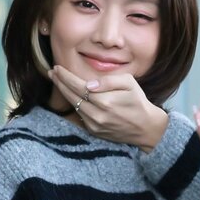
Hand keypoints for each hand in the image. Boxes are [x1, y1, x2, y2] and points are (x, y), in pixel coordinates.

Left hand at [52, 65, 169, 149]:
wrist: (146, 128)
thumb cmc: (138, 102)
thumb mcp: (129, 83)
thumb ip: (109, 80)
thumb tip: (89, 84)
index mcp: (105, 101)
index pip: (78, 86)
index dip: (66, 77)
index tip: (57, 68)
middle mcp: (97, 114)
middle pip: (71, 96)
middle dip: (60, 83)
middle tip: (52, 72)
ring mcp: (94, 124)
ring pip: (74, 106)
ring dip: (64, 93)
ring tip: (58, 82)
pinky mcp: (95, 131)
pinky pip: (80, 115)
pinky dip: (75, 104)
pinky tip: (73, 96)